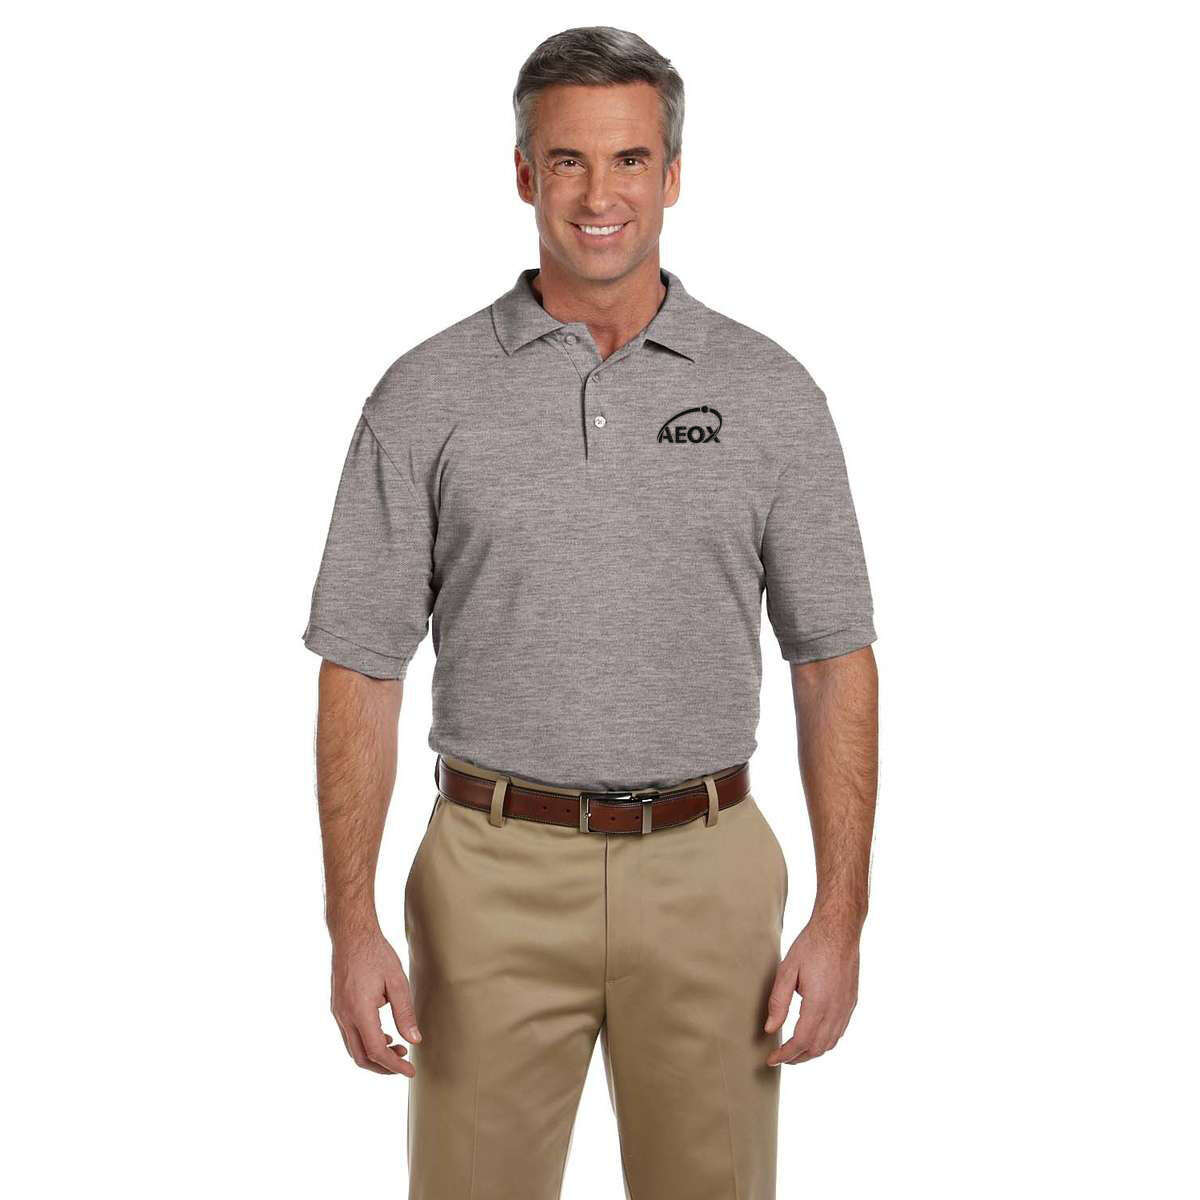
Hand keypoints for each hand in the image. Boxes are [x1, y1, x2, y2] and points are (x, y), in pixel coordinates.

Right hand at [330, 931, 421, 1075]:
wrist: (351, 935)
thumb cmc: (376, 954)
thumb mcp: (397, 981)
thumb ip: (405, 1012)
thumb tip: (414, 1040)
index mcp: (360, 1011)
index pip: (376, 1051)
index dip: (394, 1065)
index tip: (410, 1071)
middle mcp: (345, 1016)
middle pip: (361, 1057)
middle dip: (383, 1066)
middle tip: (404, 1063)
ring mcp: (338, 1012)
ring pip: (353, 1048)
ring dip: (374, 1055)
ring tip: (397, 1048)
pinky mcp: (337, 1007)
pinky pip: (349, 1035)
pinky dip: (366, 1042)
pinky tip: (383, 1034)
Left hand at [763, 917, 859, 1064]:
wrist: (840, 929)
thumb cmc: (812, 946)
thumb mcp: (787, 970)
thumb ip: (778, 1002)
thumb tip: (770, 1029)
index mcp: (819, 1004)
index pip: (801, 1042)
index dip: (785, 1055)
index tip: (772, 1059)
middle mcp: (836, 1010)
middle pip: (816, 1048)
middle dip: (797, 1058)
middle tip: (780, 1058)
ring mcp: (846, 1007)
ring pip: (830, 1043)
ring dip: (811, 1052)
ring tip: (794, 1051)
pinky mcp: (851, 1002)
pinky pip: (839, 1031)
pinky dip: (825, 1042)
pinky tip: (814, 1036)